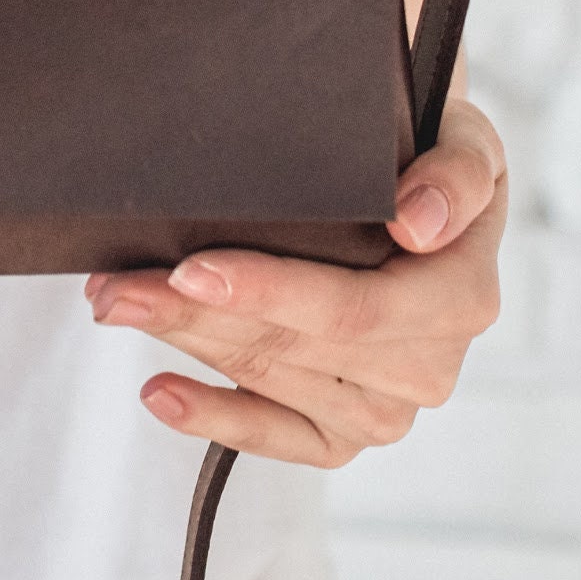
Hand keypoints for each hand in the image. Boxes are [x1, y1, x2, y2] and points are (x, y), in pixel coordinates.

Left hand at [84, 97, 505, 466]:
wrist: (426, 193)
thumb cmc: (434, 159)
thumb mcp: (465, 143)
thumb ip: (455, 174)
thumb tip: (418, 224)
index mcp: (463, 294)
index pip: (354, 307)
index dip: (268, 291)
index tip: (190, 269)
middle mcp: (431, 363)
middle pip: (291, 344)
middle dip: (193, 311)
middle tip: (116, 283)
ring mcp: (388, 405)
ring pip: (268, 376)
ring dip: (182, 342)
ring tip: (115, 303)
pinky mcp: (348, 430)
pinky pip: (278, 436)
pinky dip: (214, 417)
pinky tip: (160, 392)